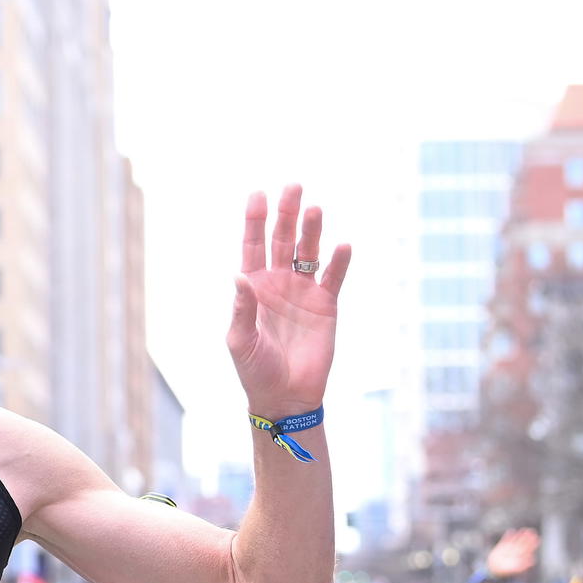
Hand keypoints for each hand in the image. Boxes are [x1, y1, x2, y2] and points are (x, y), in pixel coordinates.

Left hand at [228, 185, 352, 416]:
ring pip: (308, 252)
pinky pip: (333, 278)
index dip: (255, 220)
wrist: (285, 397)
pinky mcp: (326, 306)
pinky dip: (339, 262)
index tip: (258, 194)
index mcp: (253, 288)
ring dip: (311, 231)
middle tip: (293, 186)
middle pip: (282, 240)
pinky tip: (342, 245)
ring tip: (314, 208)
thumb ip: (242, 308)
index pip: (253, 246)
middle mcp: (278, 283)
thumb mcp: (240, 341)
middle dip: (286, 214)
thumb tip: (239, 276)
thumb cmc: (255, 370)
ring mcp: (303, 292)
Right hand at [486, 528, 539, 579]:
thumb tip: (532, 561)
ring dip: (520, 535)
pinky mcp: (501, 547)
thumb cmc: (505, 571)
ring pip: (515, 540)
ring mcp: (509, 548)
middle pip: (523, 543)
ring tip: (524, 529)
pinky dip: (508, 536)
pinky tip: (511, 531)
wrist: (494, 569)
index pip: (528, 548)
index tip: (537, 538)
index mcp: (520, 556)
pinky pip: (505, 540)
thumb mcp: (515, 569)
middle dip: (528, 537)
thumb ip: (523, 566)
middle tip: (532, 531)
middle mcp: (516, 551)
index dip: (533, 543)